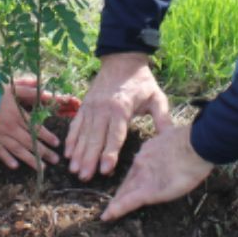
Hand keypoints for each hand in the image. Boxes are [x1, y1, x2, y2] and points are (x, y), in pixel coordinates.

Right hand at [0, 77, 62, 169]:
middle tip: (55, 160)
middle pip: (30, 141)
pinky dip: (7, 159)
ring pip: (18, 150)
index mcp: (17, 114)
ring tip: (41, 167)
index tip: (56, 143)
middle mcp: (10, 127)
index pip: (36, 128)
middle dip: (44, 152)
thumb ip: (28, 89)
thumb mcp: (10, 87)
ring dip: (30, 159)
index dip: (47, 136)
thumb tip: (44, 90)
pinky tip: (15, 166)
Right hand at [65, 52, 173, 180]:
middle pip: (95, 138)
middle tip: (84, 177)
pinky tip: (67, 152)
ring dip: (78, 152)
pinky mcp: (85, 105)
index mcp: (121, 108)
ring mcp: (91, 106)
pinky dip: (70, 138)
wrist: (122, 60)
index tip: (104, 170)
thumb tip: (170, 137)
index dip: (109, 153)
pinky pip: (76, 124)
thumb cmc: (141, 81)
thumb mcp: (157, 97)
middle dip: (89, 159)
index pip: (115, 135)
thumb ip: (162, 118)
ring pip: (83, 133)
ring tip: (73, 169)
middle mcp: (103, 108)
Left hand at [101, 125, 212, 220]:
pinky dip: (117, 209)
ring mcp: (143, 177)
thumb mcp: (178, 138)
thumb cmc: (196, 143)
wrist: (197, 145)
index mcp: (149, 151)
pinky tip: (107, 217)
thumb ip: (170, 139)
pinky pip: (128, 201)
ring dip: (116, 203)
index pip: (137, 167)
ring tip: (107, 214)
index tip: (128, 184)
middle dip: (121, 191)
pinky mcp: (146, 190)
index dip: (131, 177)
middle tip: (113, 203)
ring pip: (125, 192)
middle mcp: (142, 162)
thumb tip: (175, 136)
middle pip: (128, 180)